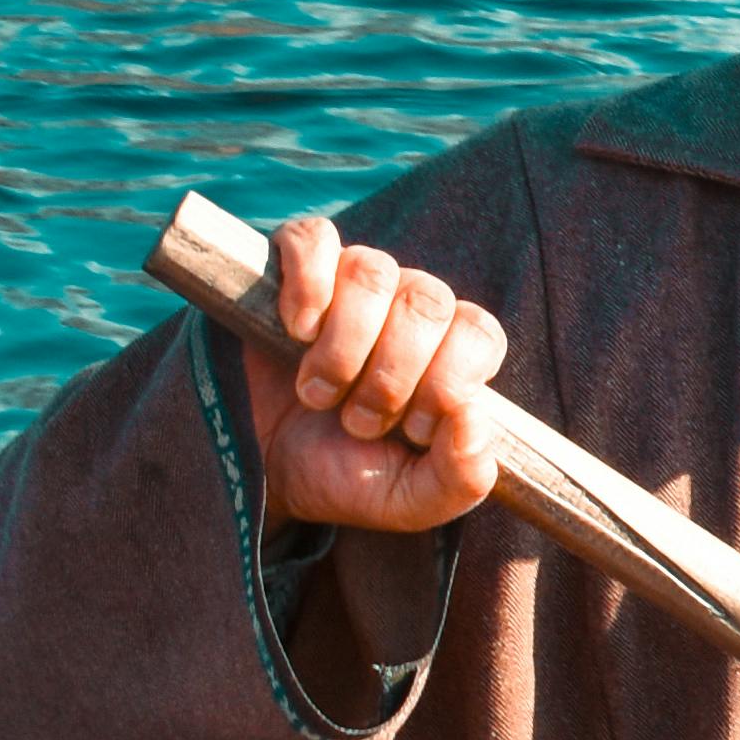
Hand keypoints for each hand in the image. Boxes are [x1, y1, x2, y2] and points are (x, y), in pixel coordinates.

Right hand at [245, 211, 507, 531]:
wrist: (260, 469)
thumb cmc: (345, 474)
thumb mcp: (410, 500)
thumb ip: (461, 478)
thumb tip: (476, 419)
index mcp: (454, 352)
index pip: (479, 334)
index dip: (446, 383)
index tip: (409, 430)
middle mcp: (412, 305)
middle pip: (427, 301)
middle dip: (390, 376)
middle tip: (357, 421)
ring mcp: (355, 279)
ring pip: (372, 271)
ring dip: (343, 348)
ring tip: (317, 393)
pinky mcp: (298, 264)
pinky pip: (313, 239)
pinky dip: (307, 285)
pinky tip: (296, 330)